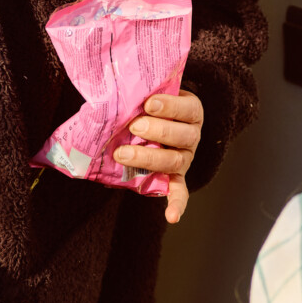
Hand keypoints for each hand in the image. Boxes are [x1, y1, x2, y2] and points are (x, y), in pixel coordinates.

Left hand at [115, 90, 202, 223]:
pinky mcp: (176, 177)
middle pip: (181, 136)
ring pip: (175, 160)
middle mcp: (191, 136)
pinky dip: (177, 204)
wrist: (161, 122)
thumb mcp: (153, 94)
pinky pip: (180, 192)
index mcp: (191, 113)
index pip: (187, 108)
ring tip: (123, 154)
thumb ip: (141, 91)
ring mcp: (184, 158)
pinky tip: (172, 217)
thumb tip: (110, 86)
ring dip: (149, 158)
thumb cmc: (153, 106)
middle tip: (134, 126)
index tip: (149, 103)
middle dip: (157, 130)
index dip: (170, 106)